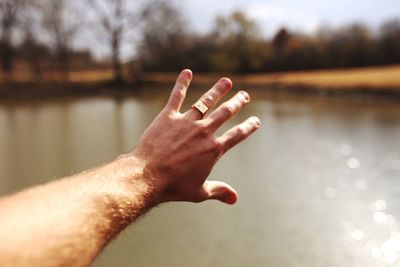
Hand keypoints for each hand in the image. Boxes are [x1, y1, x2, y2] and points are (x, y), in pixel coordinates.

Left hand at [132, 69, 260, 204]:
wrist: (147, 176)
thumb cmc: (174, 186)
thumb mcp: (200, 192)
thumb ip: (219, 191)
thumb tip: (235, 199)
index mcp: (214, 149)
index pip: (237, 135)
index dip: (249, 127)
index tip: (256, 120)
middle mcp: (204, 132)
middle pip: (226, 113)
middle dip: (237, 102)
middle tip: (245, 95)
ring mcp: (187, 122)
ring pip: (206, 101)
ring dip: (218, 90)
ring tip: (227, 81)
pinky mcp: (168, 116)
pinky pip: (177, 96)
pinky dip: (182, 83)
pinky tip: (187, 72)